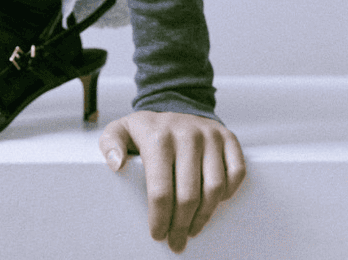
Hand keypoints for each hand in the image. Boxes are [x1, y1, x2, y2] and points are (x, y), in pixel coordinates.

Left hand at [99, 110, 244, 252]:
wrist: (176, 104)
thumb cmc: (148, 129)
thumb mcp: (122, 130)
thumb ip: (110, 144)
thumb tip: (115, 164)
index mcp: (157, 137)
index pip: (160, 189)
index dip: (160, 218)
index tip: (158, 234)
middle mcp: (186, 134)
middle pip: (189, 195)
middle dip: (181, 225)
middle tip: (176, 242)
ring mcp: (210, 135)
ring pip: (215, 188)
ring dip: (205, 216)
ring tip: (193, 228)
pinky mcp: (229, 138)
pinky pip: (237, 172)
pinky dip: (229, 192)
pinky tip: (214, 202)